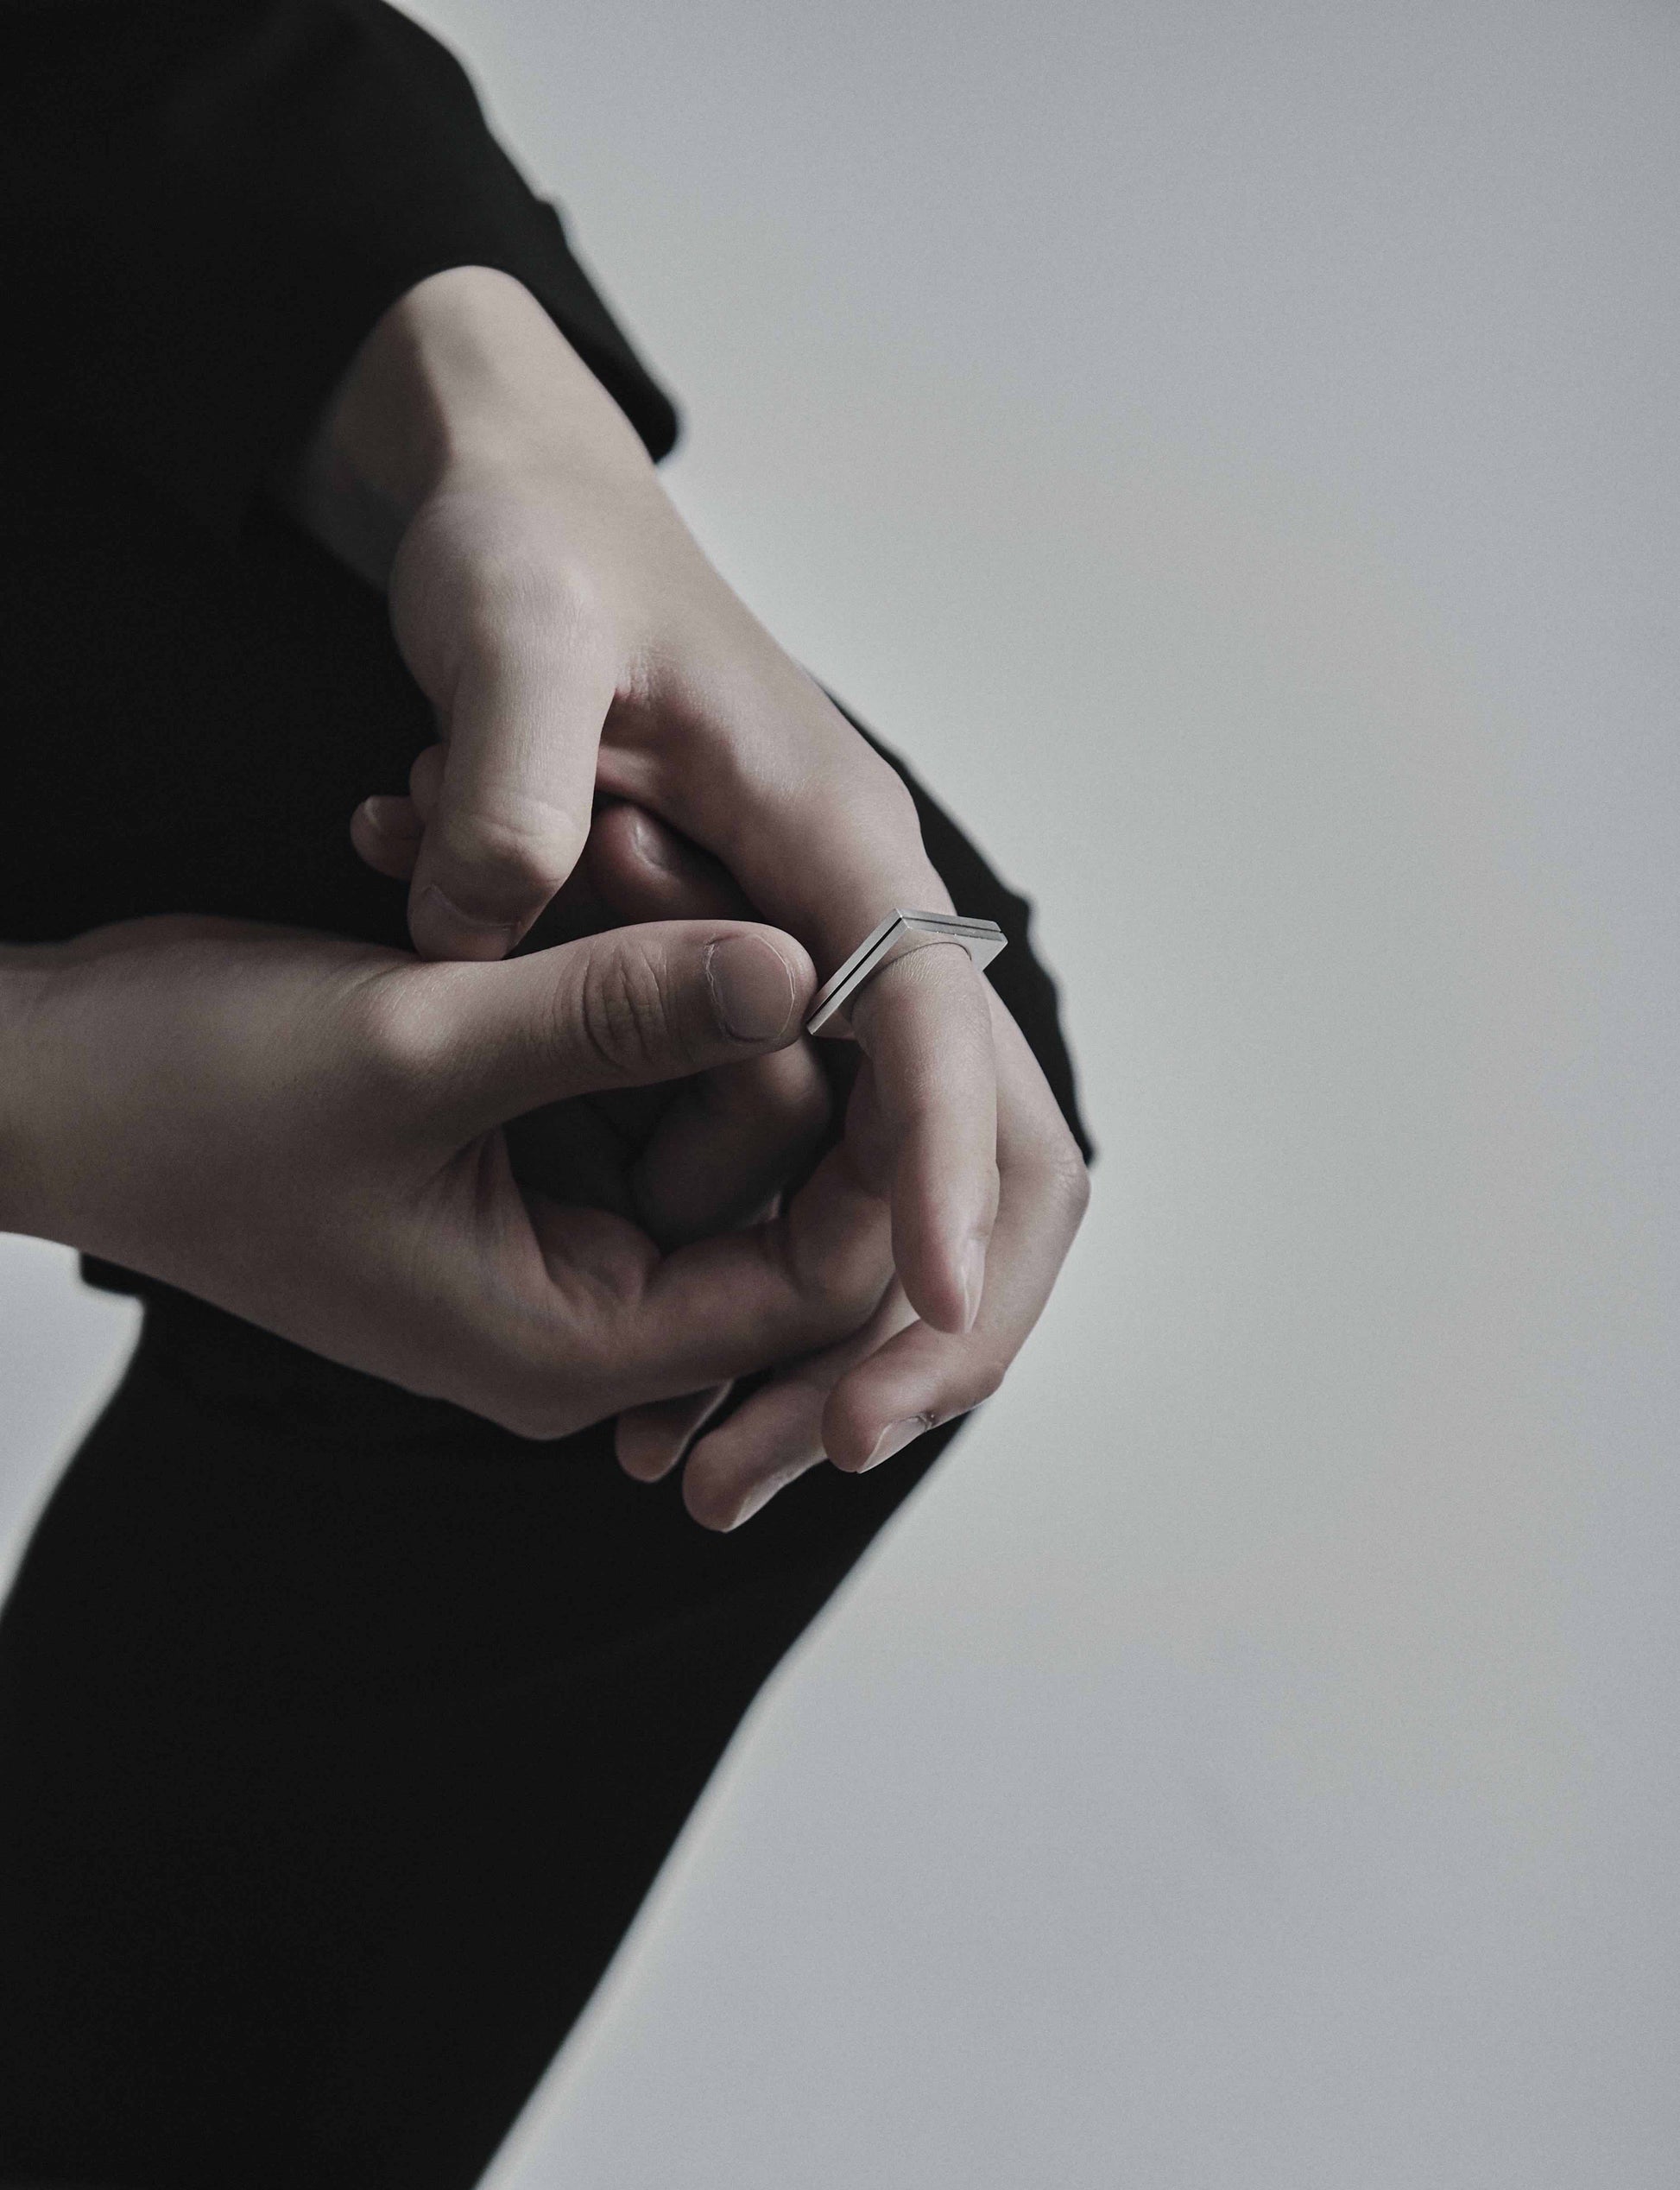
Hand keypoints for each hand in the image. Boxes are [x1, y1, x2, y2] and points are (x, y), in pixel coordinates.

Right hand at [0, 913, 891, 1438]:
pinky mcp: (521, 1150)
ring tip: (587, 833)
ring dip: (662, 968)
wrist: (42, 1085)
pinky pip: (624, 1066)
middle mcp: (584, 1305)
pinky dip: (600, 976)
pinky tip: (532, 874)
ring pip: (702, 1101)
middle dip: (738, 1015)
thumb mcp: (415, 1048)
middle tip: (642, 849)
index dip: (860, 1131)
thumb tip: (801, 969)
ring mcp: (553, 1227)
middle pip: (772, 1175)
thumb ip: (615, 1013)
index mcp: (574, 1336)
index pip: (814, 1271)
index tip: (832, 955)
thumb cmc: (185, 1101)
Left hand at [282, 266, 1090, 1509]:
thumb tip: (493, 916)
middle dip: (925, 1322)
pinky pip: (823, 1180)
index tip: (930, 1317)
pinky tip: (676, 1379)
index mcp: (842, 850)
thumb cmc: (537, 562)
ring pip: (907, 1195)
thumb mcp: (509, 628)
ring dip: (841, 1336)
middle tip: (808, 1453)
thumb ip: (509, 770)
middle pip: (988, 1155)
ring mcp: (835, 976)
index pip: (931, 1039)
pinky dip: (771, 1285)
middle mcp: (870, 928)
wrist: (535, 520)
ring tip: (713, 1460)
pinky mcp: (774, 1012)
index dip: (939, 1182)